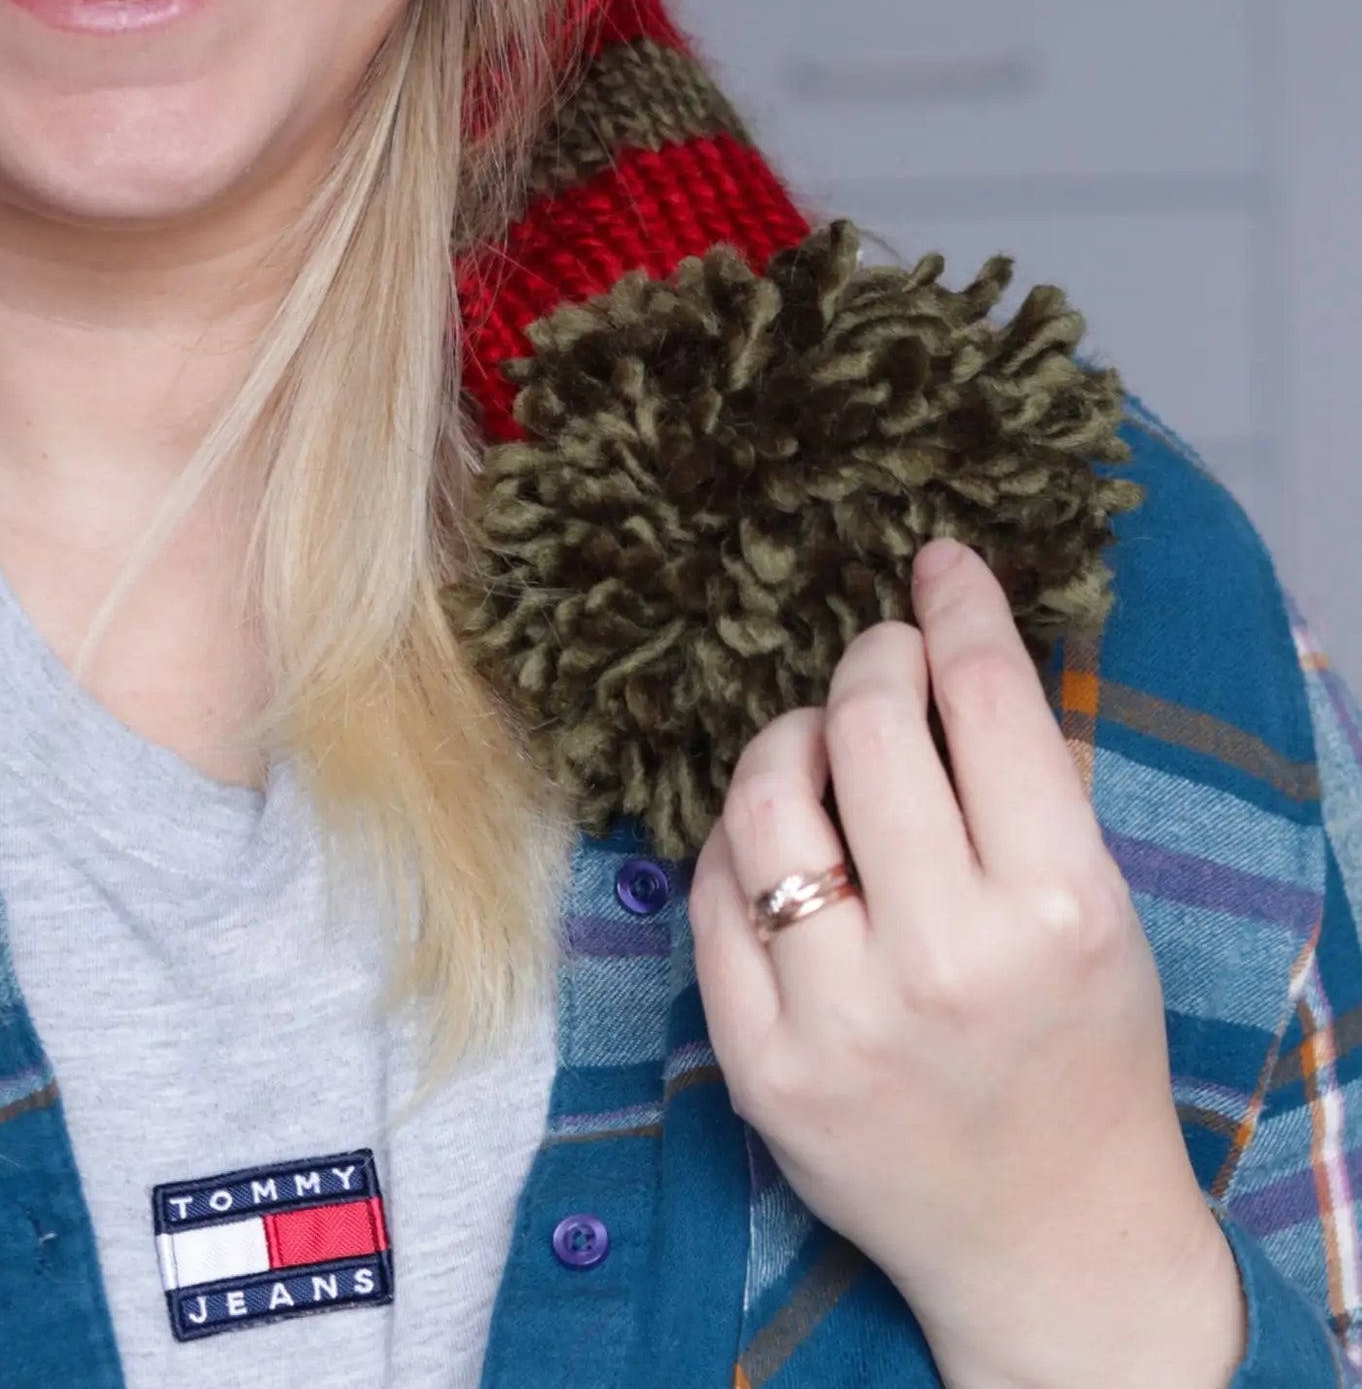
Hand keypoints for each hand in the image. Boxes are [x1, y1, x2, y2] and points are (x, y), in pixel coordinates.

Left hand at [689, 539, 1246, 1388]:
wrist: (1051, 1244)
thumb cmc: (1081, 1050)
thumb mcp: (1099, 910)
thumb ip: (1021, 783)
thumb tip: (937, 627)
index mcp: (1057, 909)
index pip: (985, 700)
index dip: (955, 607)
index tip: (936, 563)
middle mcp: (945, 960)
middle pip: (865, 729)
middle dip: (869, 660)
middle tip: (881, 660)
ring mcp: (840, 1018)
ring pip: (764, 800)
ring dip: (789, 739)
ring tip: (820, 746)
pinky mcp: (760, 1066)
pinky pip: (707, 895)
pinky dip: (735, 843)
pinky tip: (773, 840)